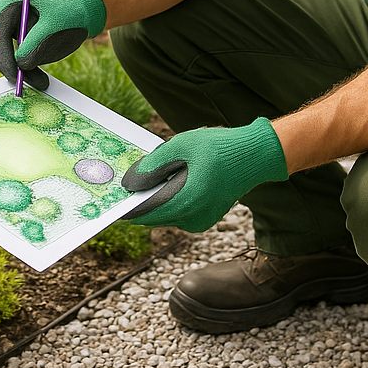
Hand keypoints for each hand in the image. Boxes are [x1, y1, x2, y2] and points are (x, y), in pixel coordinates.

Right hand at [0, 0, 106, 90]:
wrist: (81, 14)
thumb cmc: (69, 14)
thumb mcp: (54, 27)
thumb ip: (35, 45)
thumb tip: (19, 64)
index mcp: (9, 2)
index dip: (3, 56)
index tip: (15, 75)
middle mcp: (3, 13)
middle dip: (8, 66)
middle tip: (21, 85)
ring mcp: (7, 27)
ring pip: (4, 56)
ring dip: (19, 72)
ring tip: (42, 81)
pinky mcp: (14, 41)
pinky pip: (13, 60)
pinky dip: (24, 71)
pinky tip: (40, 78)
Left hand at [121, 118, 287, 232]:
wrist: (256, 155)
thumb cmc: (221, 148)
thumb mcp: (181, 146)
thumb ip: (154, 165)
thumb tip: (131, 181)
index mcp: (186, 203)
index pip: (144, 214)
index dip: (126, 206)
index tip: (112, 196)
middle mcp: (193, 219)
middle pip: (154, 214)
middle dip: (142, 197)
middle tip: (131, 177)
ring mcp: (201, 220)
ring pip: (166, 212)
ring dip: (158, 195)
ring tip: (159, 171)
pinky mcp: (206, 216)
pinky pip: (180, 210)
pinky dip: (172, 196)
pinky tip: (176, 175)